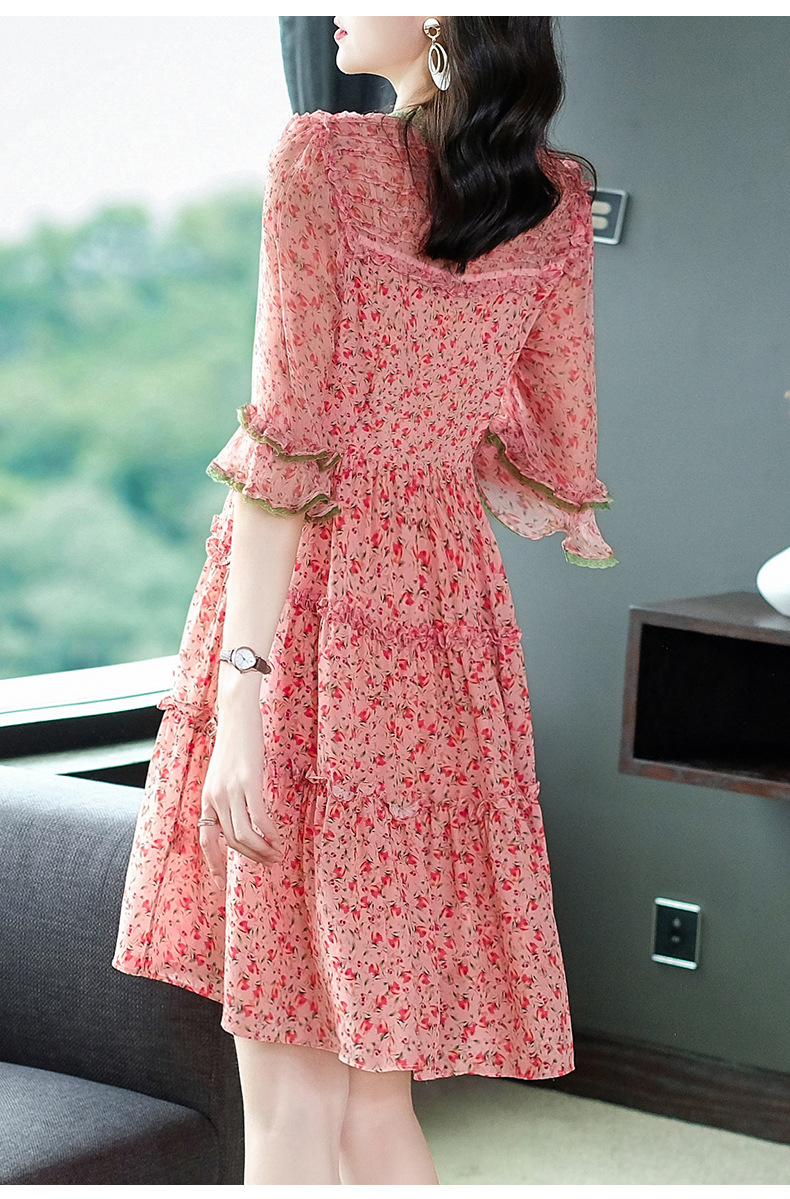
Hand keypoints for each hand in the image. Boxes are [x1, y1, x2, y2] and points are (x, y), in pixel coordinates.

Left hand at [200, 699, 283, 889]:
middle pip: (232, 841)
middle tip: (270, 862)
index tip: (219, 882)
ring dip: (262, 849)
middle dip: (251, 857)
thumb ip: (228, 796)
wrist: (237, 715)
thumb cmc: (236, 743)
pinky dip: (269, 832)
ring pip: (244, 834)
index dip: (213, 862)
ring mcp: (231, 791)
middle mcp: (215, 798)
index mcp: (207, 798)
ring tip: (277, 854)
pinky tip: (278, 838)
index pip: (206, 838)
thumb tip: (242, 816)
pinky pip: (258, 818)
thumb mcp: (224, 774)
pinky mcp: (248, 783)